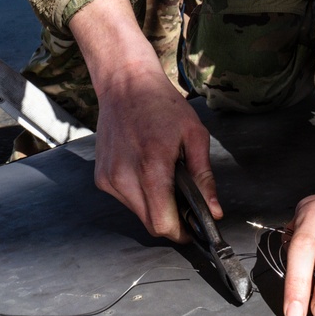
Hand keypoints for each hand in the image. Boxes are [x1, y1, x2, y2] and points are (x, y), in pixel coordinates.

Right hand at [70, 0, 221, 241]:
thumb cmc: (163, 105)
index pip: (162, 223)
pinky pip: (124, 200)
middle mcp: (124, 177)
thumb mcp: (194, 135)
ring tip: (163, 178)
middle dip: (170, 220)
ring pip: (137, 213)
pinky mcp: (101, 177)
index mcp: (151, 167)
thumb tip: (213, 213)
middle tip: (184, 202)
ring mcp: (109, 178)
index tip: (193, 227)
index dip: (181, 231)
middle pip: (150, 224)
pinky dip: (138, 194)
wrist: (125, 84)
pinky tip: (145, 171)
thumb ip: (204, 178)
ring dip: (153, 206)